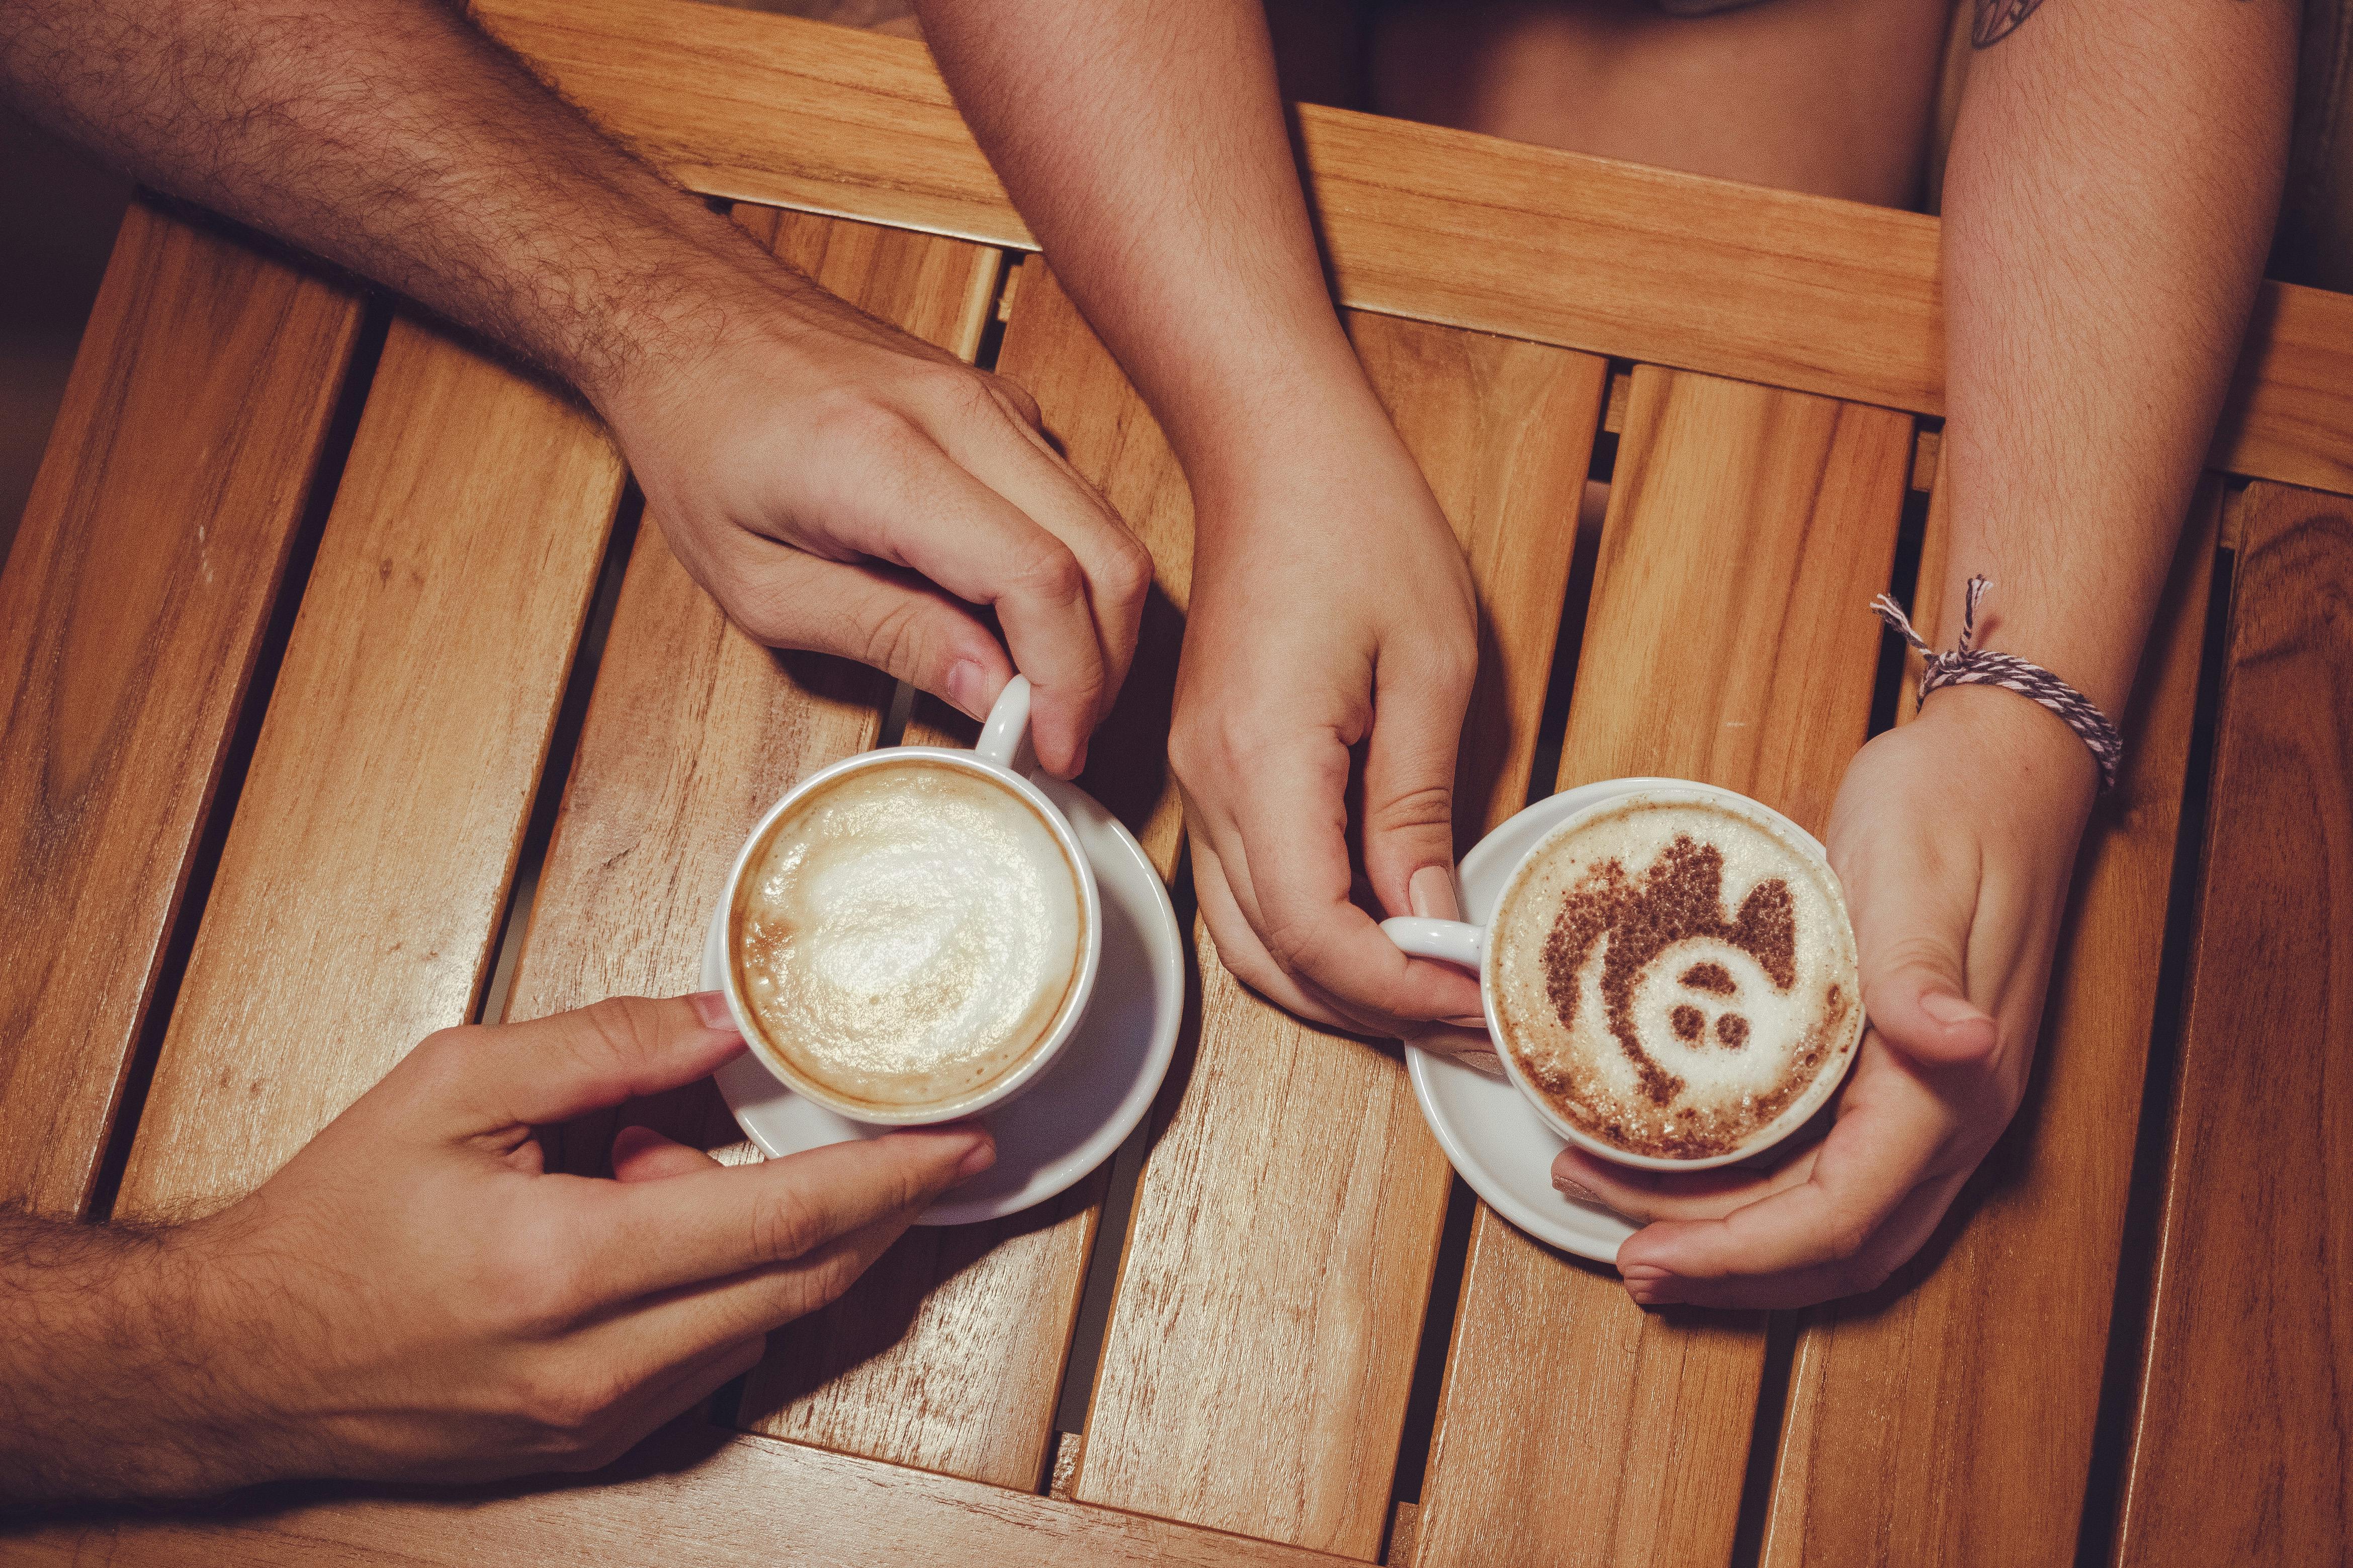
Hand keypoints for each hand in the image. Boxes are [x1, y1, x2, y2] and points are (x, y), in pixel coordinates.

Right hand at [110, 995, 990, 1494]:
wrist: (238, 1364)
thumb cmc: (334, 1222)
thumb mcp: (454, 1085)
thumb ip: (605, 1046)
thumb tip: (726, 1021)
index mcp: (569, 1266)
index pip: (785, 1221)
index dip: (893, 1176)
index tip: (968, 1141)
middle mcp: (600, 1364)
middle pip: (804, 1286)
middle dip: (882, 1212)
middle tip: (924, 1144)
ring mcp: (600, 1419)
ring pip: (765, 1326)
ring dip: (779, 1242)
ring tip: (662, 1163)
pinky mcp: (593, 1445)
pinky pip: (710, 1359)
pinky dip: (723, 1287)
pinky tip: (645, 1224)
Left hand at [602, 264, 1151, 777]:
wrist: (687, 315)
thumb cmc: (698, 439)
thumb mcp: (760, 582)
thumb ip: (886, 634)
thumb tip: (990, 690)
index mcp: (886, 460)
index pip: (1039, 578)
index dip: (1066, 679)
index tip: (1053, 747)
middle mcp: (962, 414)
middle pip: (1106, 556)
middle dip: (1102, 667)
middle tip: (1059, 737)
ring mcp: (992, 401)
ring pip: (1106, 529)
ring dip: (1095, 626)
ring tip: (1040, 695)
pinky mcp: (1002, 405)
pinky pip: (1075, 503)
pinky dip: (1073, 577)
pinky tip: (1019, 627)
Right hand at [1169, 430, 1484, 1036]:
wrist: (1274, 449)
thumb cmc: (1358, 527)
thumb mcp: (1428, 667)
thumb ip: (1419, 811)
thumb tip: (1431, 925)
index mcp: (1261, 761)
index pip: (1316, 934)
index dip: (1401, 991)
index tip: (1480, 999)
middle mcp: (1207, 786)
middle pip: (1273, 960)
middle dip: (1376, 1013)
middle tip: (1477, 1027)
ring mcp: (1197, 781)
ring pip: (1250, 939)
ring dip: (1340, 987)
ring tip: (1439, 998)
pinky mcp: (1211, 770)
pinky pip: (1247, 889)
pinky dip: (1312, 938)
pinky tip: (1385, 938)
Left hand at [1551, 688, 2097, 1306]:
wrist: (2001, 767)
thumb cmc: (1953, 809)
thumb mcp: (1916, 874)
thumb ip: (1920, 971)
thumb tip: (1955, 1044)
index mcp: (1951, 1083)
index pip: (1840, 1216)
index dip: (1739, 1253)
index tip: (1646, 1256)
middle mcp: (1953, 1116)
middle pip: (1833, 1244)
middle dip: (1721, 1264)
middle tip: (1618, 1253)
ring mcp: (1935, 1103)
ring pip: (1834, 1223)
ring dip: (1732, 1239)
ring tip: (1624, 1214)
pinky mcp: (1906, 1079)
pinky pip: (1831, 1174)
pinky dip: (1757, 1195)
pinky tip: (1688, 1170)